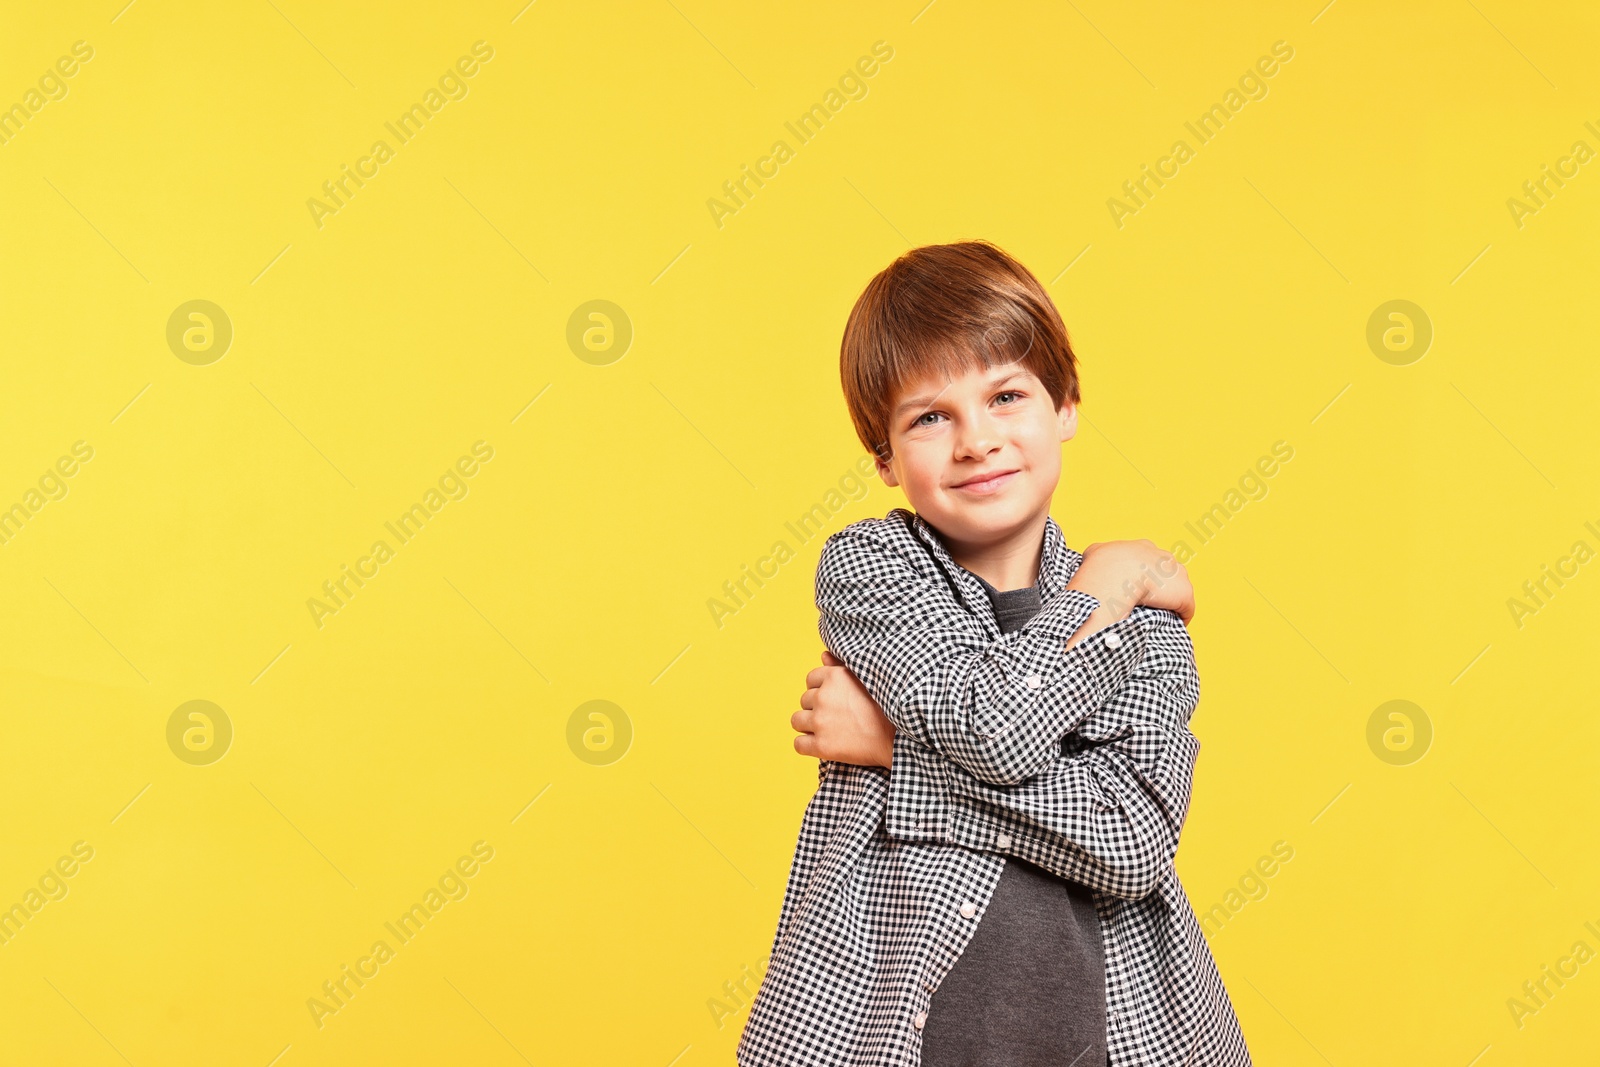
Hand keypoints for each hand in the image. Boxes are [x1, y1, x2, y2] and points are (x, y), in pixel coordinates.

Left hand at [791, 650, 895, 768]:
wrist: (898, 738)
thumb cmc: (886, 706)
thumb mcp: (865, 678)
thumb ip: (840, 666)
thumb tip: (823, 655)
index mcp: (834, 677)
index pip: (810, 680)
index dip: (821, 690)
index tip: (835, 700)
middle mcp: (823, 696)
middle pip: (803, 700)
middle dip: (816, 708)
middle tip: (836, 717)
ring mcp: (820, 721)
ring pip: (796, 721)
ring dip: (808, 725)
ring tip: (828, 730)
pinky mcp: (821, 746)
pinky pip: (798, 744)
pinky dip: (807, 745)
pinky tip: (822, 745)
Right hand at [1066, 540, 1192, 646]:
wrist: (1117, 576)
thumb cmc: (1102, 568)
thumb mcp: (1094, 552)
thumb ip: (1097, 554)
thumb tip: (1090, 557)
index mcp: (1143, 547)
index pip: (1149, 560)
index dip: (1142, 574)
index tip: (1134, 588)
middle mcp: (1164, 557)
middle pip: (1167, 573)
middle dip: (1160, 586)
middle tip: (1146, 603)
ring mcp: (1176, 575)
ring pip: (1177, 590)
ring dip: (1170, 602)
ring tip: (1159, 617)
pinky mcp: (1183, 594)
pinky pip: (1185, 609)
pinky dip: (1180, 618)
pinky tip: (1171, 626)